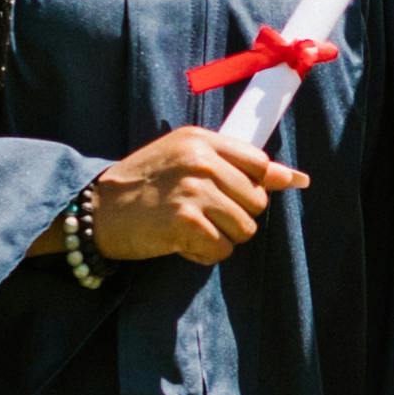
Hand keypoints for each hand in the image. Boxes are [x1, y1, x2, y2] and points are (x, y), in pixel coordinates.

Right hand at [89, 126, 305, 267]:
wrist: (95, 210)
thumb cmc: (143, 185)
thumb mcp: (186, 159)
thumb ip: (238, 165)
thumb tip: (298, 178)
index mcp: (202, 140)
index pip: (260, 164)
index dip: (252, 187)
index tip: (234, 198)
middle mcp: (200, 161)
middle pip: (257, 201)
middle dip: (235, 216)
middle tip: (200, 215)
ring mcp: (193, 191)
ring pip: (245, 229)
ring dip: (221, 237)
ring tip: (191, 229)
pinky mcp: (185, 223)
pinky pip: (221, 250)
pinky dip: (204, 254)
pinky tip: (181, 244)